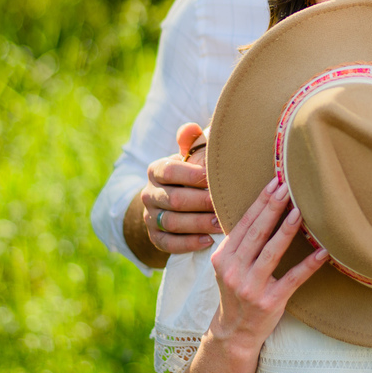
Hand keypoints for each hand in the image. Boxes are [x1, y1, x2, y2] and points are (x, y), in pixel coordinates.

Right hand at [143, 123, 220, 253]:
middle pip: (173, 199)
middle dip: (200, 203)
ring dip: (198, 224)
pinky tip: (208, 241)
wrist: (173, 203)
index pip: (169, 171)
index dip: (190, 175)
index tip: (212, 178)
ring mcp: (150, 217)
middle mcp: (149, 193)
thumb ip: (191, 141)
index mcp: (156, 170)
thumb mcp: (189, 157)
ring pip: (171, 223)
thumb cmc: (190, 175)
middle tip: (222, 206)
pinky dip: (188, 243)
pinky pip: (168, 244)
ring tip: (220, 224)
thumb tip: (191, 128)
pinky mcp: (155, 238)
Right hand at [210, 177, 328, 351]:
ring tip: (300, 210)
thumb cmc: (237, 292)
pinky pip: (292, 278)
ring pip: (271, 252)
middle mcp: (234, 271)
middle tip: (287, 185)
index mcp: (223, 257)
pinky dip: (309, 264)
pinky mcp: (270, 302)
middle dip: (272, 207)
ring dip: (286, 229)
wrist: (235, 333)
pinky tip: (323, 251)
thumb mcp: (228, 267)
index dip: (260, 202)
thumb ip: (240, 242)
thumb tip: (262, 208)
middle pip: (256, 233)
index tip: (274, 182)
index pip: (244, 224)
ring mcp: (251, 288)